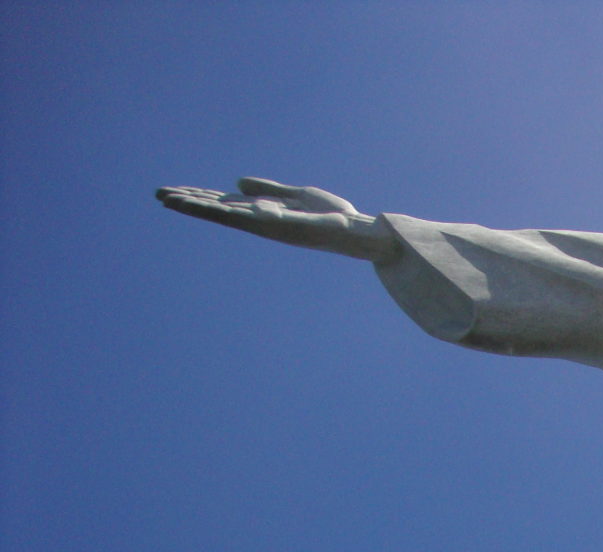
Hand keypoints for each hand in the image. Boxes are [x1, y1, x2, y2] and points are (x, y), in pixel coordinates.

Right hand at [155, 177, 399, 262]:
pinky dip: (224, 211)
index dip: (199, 198)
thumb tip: (236, 183)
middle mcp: (261, 221)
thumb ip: (267, 189)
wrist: (356, 230)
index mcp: (263, 212)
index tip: (173, 192)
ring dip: (196, 206)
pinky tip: (207, 203)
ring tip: (168, 199)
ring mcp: (268, 224)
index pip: (224, 204)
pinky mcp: (279, 225)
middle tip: (158, 195)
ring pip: (225, 214)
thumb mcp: (295, 194)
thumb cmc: (331, 214)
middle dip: (189, 202)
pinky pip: (248, 217)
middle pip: (217, 210)